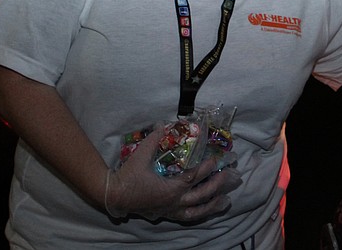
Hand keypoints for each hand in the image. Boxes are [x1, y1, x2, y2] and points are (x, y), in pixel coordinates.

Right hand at [104, 124, 241, 221]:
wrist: (113, 195)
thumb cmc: (128, 175)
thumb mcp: (141, 154)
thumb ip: (154, 139)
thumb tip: (164, 124)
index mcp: (170, 189)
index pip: (193, 178)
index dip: (206, 169)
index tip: (216, 160)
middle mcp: (173, 202)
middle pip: (200, 196)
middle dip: (216, 186)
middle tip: (228, 176)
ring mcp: (169, 210)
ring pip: (196, 212)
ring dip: (211, 206)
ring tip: (225, 202)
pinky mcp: (164, 214)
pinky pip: (185, 216)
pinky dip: (198, 214)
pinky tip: (204, 211)